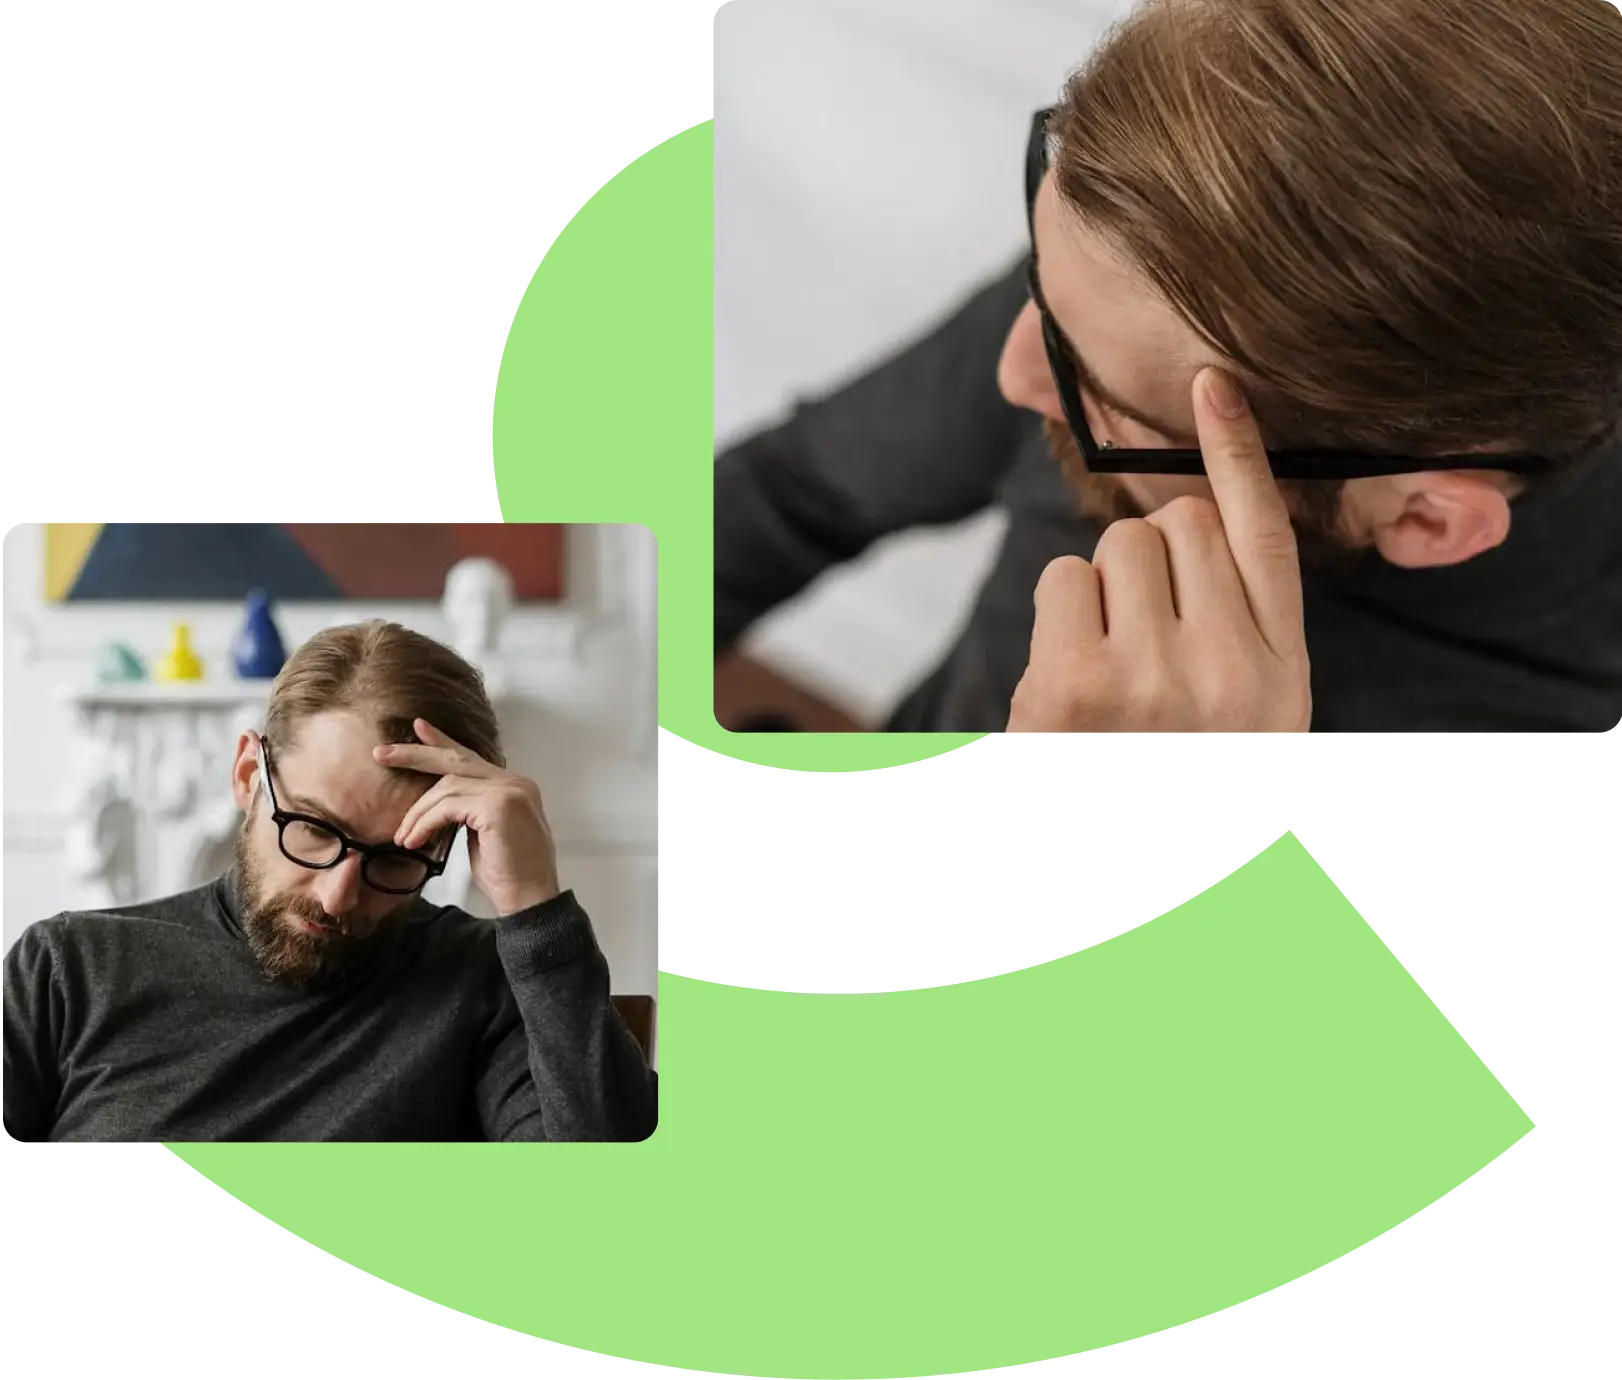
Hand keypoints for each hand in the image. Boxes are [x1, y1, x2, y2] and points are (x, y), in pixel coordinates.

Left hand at [375, 720, 560, 914]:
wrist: (530, 900)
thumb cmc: (508, 876)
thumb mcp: (483, 836)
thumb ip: (469, 813)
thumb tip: (438, 808)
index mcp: (514, 787)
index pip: (472, 759)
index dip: (443, 743)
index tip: (419, 729)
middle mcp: (515, 782)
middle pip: (457, 760)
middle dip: (416, 754)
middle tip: (381, 753)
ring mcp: (509, 791)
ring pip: (447, 786)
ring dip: (418, 812)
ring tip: (403, 837)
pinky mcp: (498, 806)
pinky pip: (448, 806)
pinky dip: (426, 822)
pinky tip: (415, 840)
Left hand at [1006, 367, 1311, 734]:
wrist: (1130, 891)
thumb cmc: (1178, 760)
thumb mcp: (1244, 714)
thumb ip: (1238, 626)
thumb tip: (1179, 523)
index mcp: (1282, 678)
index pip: (1268, 539)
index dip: (1240, 453)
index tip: (1213, 385)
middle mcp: (1231, 672)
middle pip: (1178, 523)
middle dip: (1150, 558)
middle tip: (1140, 635)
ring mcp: (1152, 679)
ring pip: (1118, 544)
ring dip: (1102, 589)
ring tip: (1108, 669)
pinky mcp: (1074, 688)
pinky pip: (1064, 579)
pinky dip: (1061, 614)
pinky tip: (1070, 680)